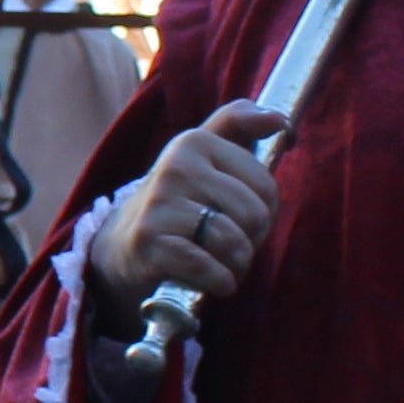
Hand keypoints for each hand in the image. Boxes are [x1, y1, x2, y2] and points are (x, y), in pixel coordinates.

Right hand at [86, 101, 286, 322]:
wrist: (122, 243)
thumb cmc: (180, 200)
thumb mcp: (203, 154)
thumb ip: (240, 124)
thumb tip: (281, 120)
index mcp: (195, 141)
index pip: (266, 186)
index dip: (264, 212)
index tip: (239, 216)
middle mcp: (176, 167)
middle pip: (254, 215)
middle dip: (252, 241)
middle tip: (230, 244)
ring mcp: (159, 204)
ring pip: (234, 244)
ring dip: (237, 266)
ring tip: (221, 263)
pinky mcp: (148, 241)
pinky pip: (208, 267)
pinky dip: (218, 282)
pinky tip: (211, 280)